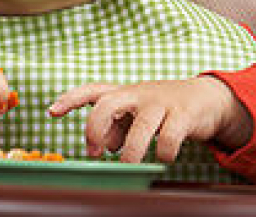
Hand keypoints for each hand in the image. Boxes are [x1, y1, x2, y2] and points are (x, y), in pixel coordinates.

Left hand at [48, 77, 252, 162]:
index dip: (70, 100)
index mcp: (122, 93)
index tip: (52, 112)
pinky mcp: (183, 114)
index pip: (90, 91)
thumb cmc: (159, 108)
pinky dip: (165, 153)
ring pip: (141, 126)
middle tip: (93, 151)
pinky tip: (164, 157)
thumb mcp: (132, 116)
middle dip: (95, 128)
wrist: (204, 98)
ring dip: (132, 151)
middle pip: (108, 104)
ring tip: (128, 164)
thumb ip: (114, 129)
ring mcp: (160, 102)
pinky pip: (170, 137)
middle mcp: (137, 94)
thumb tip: (100, 147)